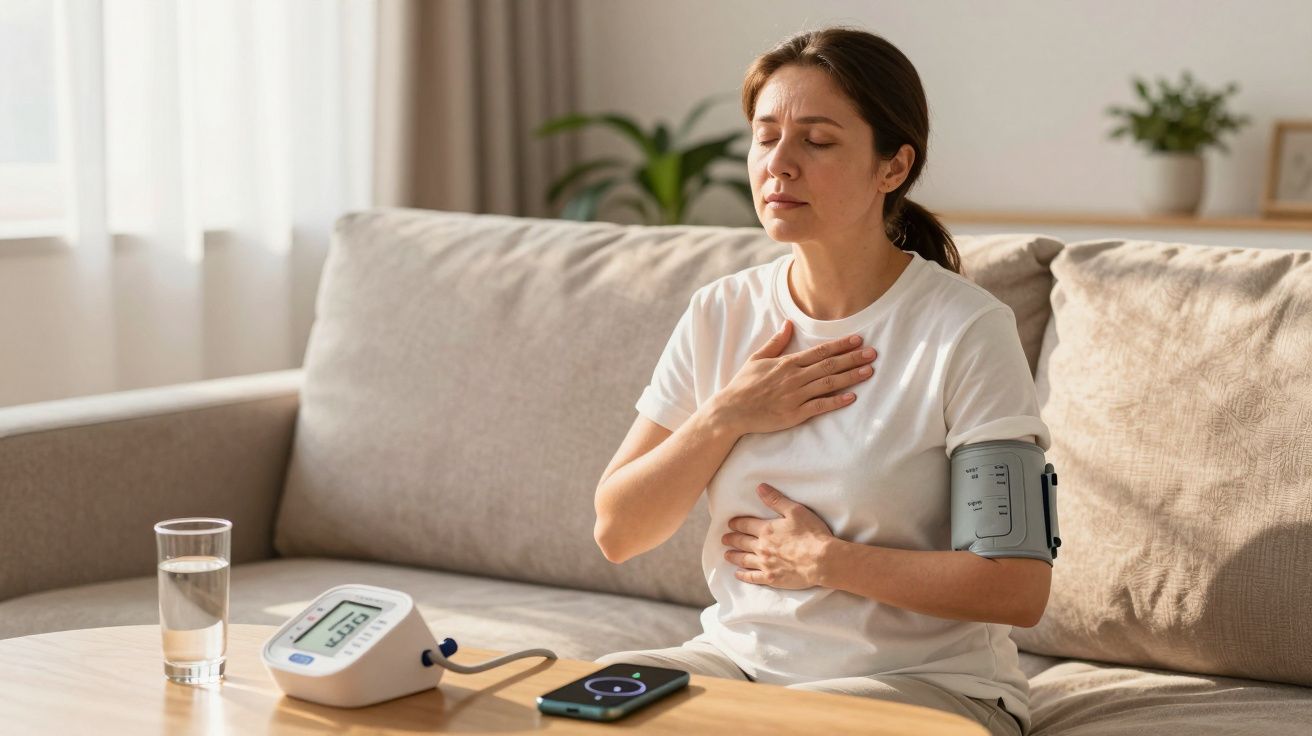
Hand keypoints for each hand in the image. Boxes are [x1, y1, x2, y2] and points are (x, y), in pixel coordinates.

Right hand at [713, 320, 876, 435]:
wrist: (732, 410)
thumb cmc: (744, 384)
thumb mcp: (757, 358)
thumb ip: (776, 342)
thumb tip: (788, 323)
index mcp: (788, 363)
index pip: (820, 351)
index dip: (841, 345)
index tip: (858, 339)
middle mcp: (794, 377)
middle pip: (830, 365)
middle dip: (853, 358)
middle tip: (873, 353)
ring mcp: (796, 396)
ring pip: (829, 383)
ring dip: (851, 376)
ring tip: (869, 371)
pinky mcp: (794, 414)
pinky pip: (820, 406)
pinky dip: (836, 401)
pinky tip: (852, 397)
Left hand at [722, 483, 835, 589]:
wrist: (822, 560)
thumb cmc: (811, 533)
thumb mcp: (795, 511)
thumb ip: (776, 499)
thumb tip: (760, 488)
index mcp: (766, 530)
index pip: (746, 525)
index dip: (737, 523)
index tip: (730, 524)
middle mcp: (762, 547)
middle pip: (742, 542)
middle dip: (732, 539)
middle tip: (724, 539)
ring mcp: (765, 564)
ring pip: (744, 559)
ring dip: (733, 556)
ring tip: (726, 555)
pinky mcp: (771, 578)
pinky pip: (752, 577)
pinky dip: (743, 575)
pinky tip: (737, 574)